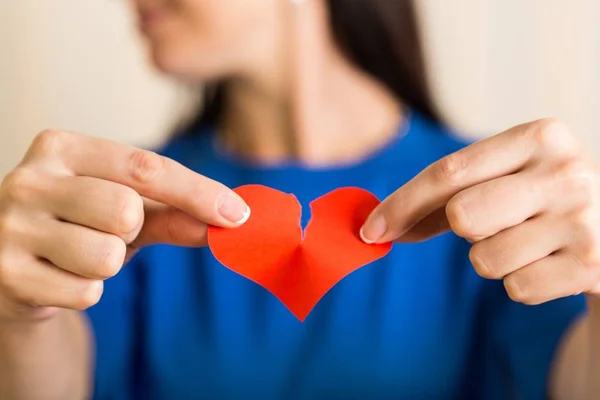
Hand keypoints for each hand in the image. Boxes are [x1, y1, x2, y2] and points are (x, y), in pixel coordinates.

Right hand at [0, 130, 248, 320]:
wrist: (15, 268)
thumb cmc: (79, 226)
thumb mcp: (129, 209)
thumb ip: (177, 211)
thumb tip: (231, 220)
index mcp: (61, 147)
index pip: (145, 167)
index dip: (197, 193)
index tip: (238, 215)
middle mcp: (28, 180)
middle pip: (125, 209)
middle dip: (132, 229)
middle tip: (108, 231)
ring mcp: (10, 228)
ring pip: (106, 256)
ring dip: (108, 263)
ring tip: (80, 254)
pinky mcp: (6, 275)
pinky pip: (85, 292)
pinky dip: (86, 291)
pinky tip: (60, 277)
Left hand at [361, 118, 599, 303]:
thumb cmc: (540, 201)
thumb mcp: (504, 180)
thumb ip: (443, 197)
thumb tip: (377, 227)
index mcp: (540, 136)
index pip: (449, 171)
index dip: (402, 203)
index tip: (371, 229)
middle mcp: (567, 173)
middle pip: (462, 215)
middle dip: (463, 229)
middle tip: (491, 224)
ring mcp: (584, 221)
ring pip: (485, 258)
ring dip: (493, 259)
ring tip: (530, 243)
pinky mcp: (592, 266)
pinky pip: (515, 288)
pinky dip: (521, 283)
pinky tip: (549, 264)